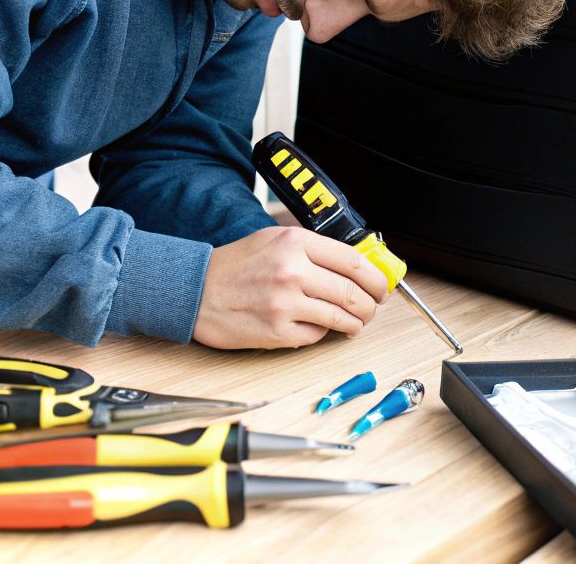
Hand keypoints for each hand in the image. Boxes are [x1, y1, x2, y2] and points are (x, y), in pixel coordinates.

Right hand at [192, 226, 390, 348]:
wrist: (194, 290)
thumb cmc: (236, 265)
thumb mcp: (276, 239)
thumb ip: (314, 249)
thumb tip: (356, 265)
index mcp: (296, 243)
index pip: (355, 261)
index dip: (377, 278)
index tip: (382, 286)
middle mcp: (292, 271)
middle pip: (354, 293)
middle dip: (371, 305)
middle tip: (372, 308)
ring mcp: (285, 304)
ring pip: (342, 317)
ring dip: (355, 323)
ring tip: (355, 322)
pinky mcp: (276, 332)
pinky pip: (316, 336)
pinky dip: (323, 333)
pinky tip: (319, 327)